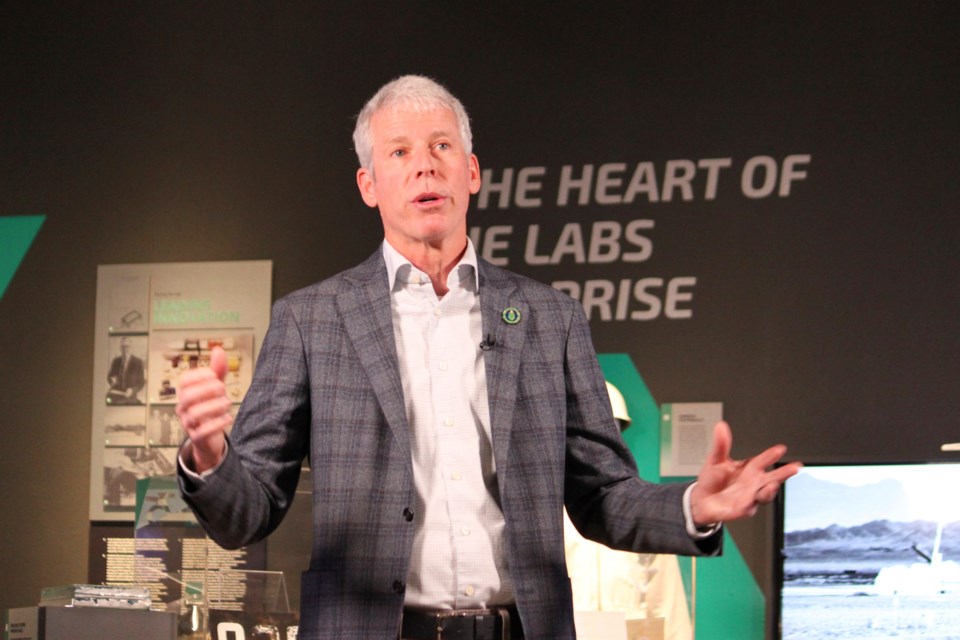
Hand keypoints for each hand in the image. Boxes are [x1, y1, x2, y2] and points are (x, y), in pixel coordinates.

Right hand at [175, 346, 232, 472]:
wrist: (211, 437)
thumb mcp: (215, 388)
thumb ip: (217, 371)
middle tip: (223, 389)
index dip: (201, 375)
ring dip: (214, 406)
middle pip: (187, 396)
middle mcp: (183, 408)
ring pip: (194, 414)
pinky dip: (217, 423)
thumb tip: (218, 350)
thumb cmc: (211, 408)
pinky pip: (202, 432)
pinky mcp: (197, 437)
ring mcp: (188, 423)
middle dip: (208, 390)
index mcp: (186, 393)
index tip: (215, 375)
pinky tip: (228, 418)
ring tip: (227, 403)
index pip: (185, 380)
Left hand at [690, 421, 800, 524]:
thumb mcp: (716, 459)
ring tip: (772, 485)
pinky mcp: (743, 508)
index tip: (780, 448)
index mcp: (750, 468)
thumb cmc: (713, 479)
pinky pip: (749, 507)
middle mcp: (754, 481)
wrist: (701, 499)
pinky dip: (751, 504)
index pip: (764, 459)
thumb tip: (721, 426)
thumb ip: (721, 444)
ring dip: (769, 490)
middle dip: (784, 473)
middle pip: (773, 477)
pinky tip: (752, 500)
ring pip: (765, 494)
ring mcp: (750, 495)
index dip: (772, 454)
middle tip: (794, 467)